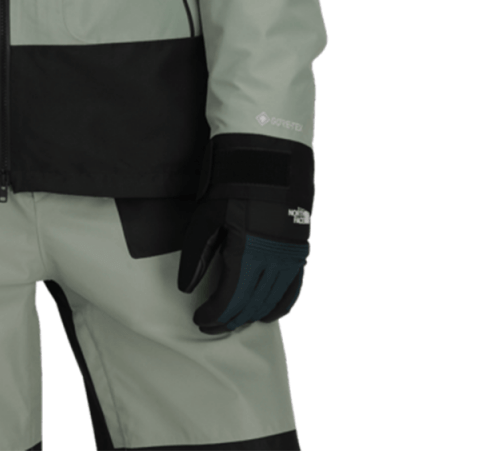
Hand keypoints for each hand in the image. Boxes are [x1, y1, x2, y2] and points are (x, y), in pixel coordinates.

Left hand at [176, 196, 307, 334]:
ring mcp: (289, 257)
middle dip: (228, 319)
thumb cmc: (233, 185)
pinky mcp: (298, 251)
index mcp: (247, 251)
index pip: (229, 298)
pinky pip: (292, 290)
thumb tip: (187, 287)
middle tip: (211, 325)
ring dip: (250, 315)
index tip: (199, 319)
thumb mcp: (207, 217)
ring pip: (270, 301)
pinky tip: (266, 315)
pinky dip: (279, 306)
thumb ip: (197, 256)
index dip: (213, 314)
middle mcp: (272, 259)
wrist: (269, 160)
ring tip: (232, 321)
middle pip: (249, 304)